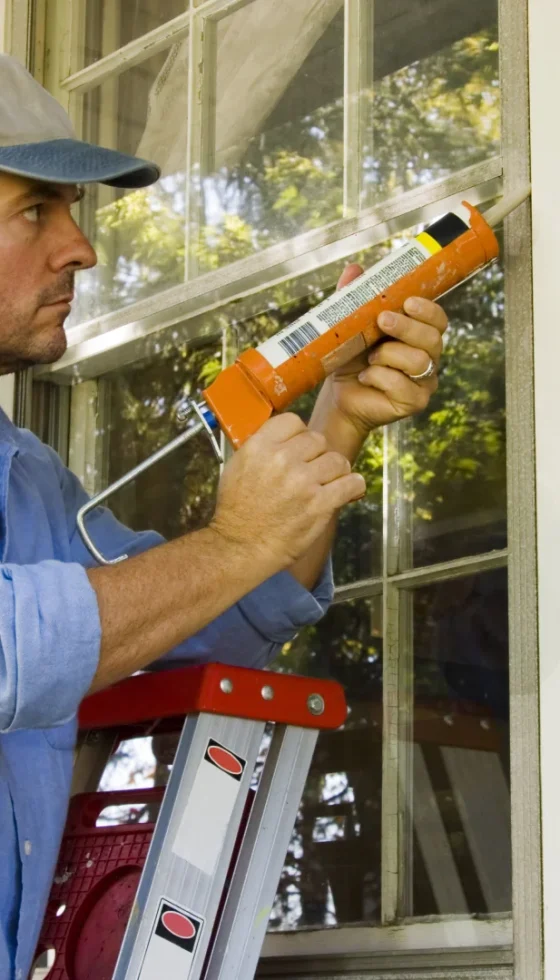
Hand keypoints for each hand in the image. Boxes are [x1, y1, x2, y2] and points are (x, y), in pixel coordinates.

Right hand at [210, 413, 365, 572]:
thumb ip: (262, 448)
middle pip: (318, 440)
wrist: (240, 546)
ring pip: (337, 460)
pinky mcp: (320, 504)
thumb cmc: (237, 511)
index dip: (300, 435)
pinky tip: (346, 490)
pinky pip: (351, 483)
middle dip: (318, 455)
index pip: (293, 422)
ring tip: (329, 482)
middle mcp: (282, 459)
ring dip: (336, 471)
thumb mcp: (237, 466)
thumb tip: (286, 439)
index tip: (301, 448)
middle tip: (314, 470)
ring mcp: (303, 481)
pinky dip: (352, 486)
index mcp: (260, 447)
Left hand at [320, 263, 447, 441]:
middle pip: (433, 339)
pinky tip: (365, 377)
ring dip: (389, 355)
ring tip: (370, 357)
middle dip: (407, 327)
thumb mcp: (351, 326)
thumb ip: (355, 299)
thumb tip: (354, 268)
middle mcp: (428, 358)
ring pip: (419, 361)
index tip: (408, 302)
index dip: (428, 310)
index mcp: (419, 335)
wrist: (338, 396)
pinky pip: (403, 386)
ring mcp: (424, 383)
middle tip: (382, 320)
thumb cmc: (351, 360)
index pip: (438, 320)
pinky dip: (379, 378)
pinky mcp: (413, 403)